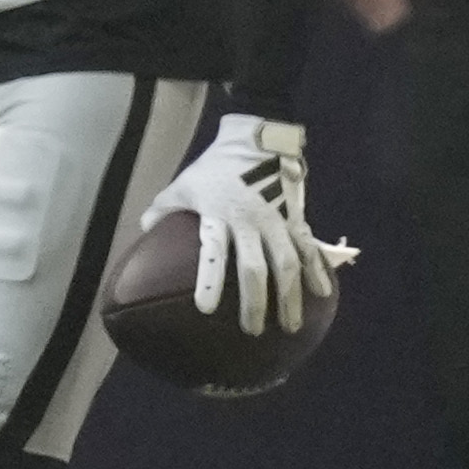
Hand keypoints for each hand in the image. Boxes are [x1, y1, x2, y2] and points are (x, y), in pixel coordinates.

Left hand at [137, 114, 344, 339]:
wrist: (257, 138)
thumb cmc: (216, 166)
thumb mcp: (185, 183)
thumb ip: (164, 208)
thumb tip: (146, 228)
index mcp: (219, 215)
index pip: (213, 251)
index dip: (209, 280)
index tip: (204, 308)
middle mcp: (250, 222)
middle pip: (254, 268)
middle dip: (255, 302)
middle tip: (252, 330)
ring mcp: (276, 221)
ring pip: (287, 263)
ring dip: (290, 297)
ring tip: (291, 326)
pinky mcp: (295, 217)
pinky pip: (308, 247)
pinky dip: (317, 270)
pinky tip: (322, 293)